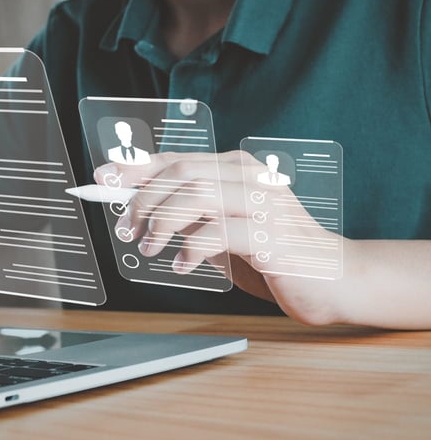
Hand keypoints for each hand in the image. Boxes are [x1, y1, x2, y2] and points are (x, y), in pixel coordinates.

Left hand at [94, 150, 344, 324]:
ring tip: (148, 247)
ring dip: (161, 222)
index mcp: (238, 169)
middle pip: (181, 174)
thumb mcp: (222, 231)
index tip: (102, 177)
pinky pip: (220, 233)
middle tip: (125, 228)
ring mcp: (265, 204)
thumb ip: (189, 218)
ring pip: (196, 195)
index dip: (136, 168)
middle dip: (143, 199)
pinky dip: (191, 248)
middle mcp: (251, 178)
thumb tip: (138, 212)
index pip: (177, 160)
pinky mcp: (272, 235)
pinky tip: (181, 265)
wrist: (335, 278)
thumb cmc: (274, 253)